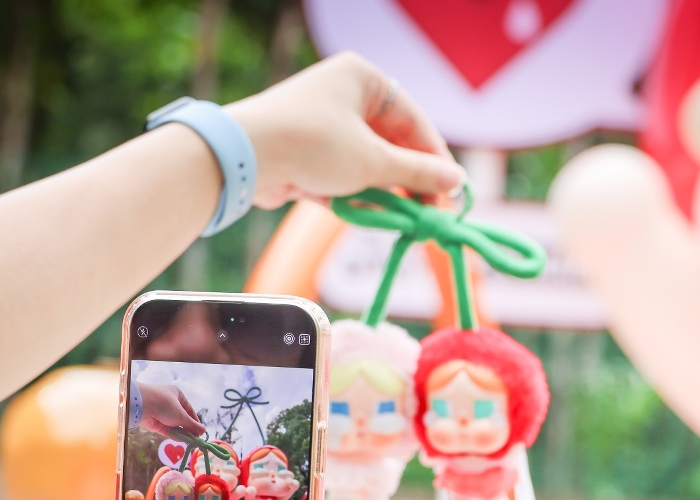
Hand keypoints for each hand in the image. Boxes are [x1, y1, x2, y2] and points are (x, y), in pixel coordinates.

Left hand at [138, 382, 204, 436]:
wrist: (140, 405)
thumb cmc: (164, 404)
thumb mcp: (181, 415)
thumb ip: (193, 425)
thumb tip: (203, 431)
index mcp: (177, 395)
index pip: (189, 410)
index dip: (195, 421)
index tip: (200, 431)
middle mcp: (169, 403)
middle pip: (182, 418)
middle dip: (189, 428)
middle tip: (196, 439)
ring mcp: (161, 413)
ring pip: (175, 425)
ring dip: (182, 433)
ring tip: (191, 442)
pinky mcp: (155, 422)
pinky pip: (167, 430)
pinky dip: (174, 435)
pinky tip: (182, 441)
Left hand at [226, 52, 465, 208]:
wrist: (244, 159)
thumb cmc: (312, 145)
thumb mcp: (373, 162)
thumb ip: (417, 173)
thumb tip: (455, 181)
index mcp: (363, 80)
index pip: (414, 121)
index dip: (435, 160)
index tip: (451, 193)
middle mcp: (343, 96)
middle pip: (391, 144)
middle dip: (409, 182)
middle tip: (430, 214)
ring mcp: (322, 126)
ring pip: (367, 164)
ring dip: (384, 193)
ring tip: (403, 220)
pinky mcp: (305, 154)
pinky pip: (343, 176)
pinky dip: (355, 197)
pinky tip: (369, 217)